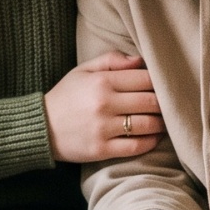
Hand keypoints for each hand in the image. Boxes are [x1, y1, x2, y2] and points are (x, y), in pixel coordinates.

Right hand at [45, 53, 162, 162]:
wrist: (40, 127)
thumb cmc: (65, 96)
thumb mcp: (82, 71)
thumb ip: (111, 60)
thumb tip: (140, 60)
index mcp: (102, 82)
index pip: (145, 79)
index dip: (160, 83)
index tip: (164, 87)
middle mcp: (104, 104)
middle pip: (151, 101)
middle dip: (165, 104)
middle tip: (170, 106)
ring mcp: (103, 128)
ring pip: (148, 124)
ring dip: (161, 123)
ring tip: (164, 121)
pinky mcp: (102, 149)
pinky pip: (136, 146)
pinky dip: (150, 142)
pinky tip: (154, 137)